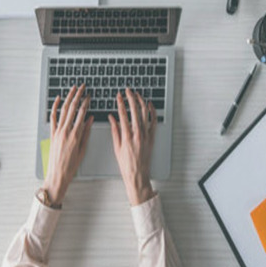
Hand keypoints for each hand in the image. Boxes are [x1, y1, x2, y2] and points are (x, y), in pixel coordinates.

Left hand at [43, 84, 92, 205]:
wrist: (57, 175)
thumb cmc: (71, 166)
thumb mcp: (82, 149)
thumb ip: (86, 133)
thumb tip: (90, 120)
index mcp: (76, 135)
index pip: (82, 113)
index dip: (86, 102)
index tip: (89, 96)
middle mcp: (66, 131)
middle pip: (72, 108)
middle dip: (78, 95)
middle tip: (82, 87)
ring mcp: (57, 131)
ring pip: (63, 110)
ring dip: (68, 98)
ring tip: (72, 89)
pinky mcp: (52, 134)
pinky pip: (53, 117)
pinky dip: (55, 107)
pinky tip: (58, 100)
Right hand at [108, 88, 155, 205]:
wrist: (137, 175)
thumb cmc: (126, 164)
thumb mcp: (116, 147)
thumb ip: (115, 131)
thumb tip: (112, 118)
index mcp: (127, 137)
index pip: (123, 115)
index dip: (120, 103)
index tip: (118, 96)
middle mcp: (138, 135)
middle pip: (135, 111)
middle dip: (131, 98)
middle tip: (128, 91)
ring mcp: (146, 136)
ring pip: (145, 114)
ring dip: (141, 102)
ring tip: (137, 95)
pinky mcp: (152, 138)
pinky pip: (154, 122)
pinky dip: (152, 112)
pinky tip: (149, 105)